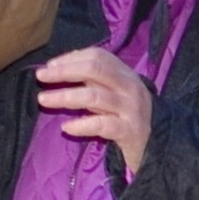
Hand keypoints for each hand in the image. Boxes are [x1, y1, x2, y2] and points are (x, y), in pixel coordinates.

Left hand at [37, 45, 155, 173]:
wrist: (158, 143)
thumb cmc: (127, 116)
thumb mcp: (114, 93)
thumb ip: (93, 81)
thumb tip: (59, 68)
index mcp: (124, 74)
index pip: (98, 56)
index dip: (71, 58)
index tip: (50, 66)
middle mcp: (129, 86)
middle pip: (95, 69)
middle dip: (64, 71)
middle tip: (41, 76)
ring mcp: (130, 108)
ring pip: (94, 96)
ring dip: (65, 97)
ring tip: (43, 100)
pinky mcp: (129, 131)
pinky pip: (102, 125)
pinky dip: (82, 125)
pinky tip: (66, 128)